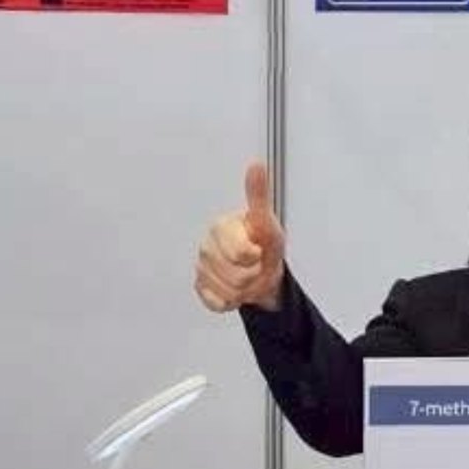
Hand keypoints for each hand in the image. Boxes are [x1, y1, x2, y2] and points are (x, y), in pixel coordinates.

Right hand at [195, 161, 286, 312]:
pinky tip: (235, 289)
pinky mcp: (200, 287)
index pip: (240, 253)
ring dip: (245, 290)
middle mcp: (206, 245)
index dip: (255, 257)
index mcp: (220, 227)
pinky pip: (217, 303)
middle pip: (236, 276)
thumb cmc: (265, 245)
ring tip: (248, 276)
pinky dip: (232, 301)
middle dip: (253, 275)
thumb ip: (259, 196)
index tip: (258, 250)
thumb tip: (256, 165)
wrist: (263, 272)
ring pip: (229, 292)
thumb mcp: (268, 223)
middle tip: (256, 265)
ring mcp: (201, 267)